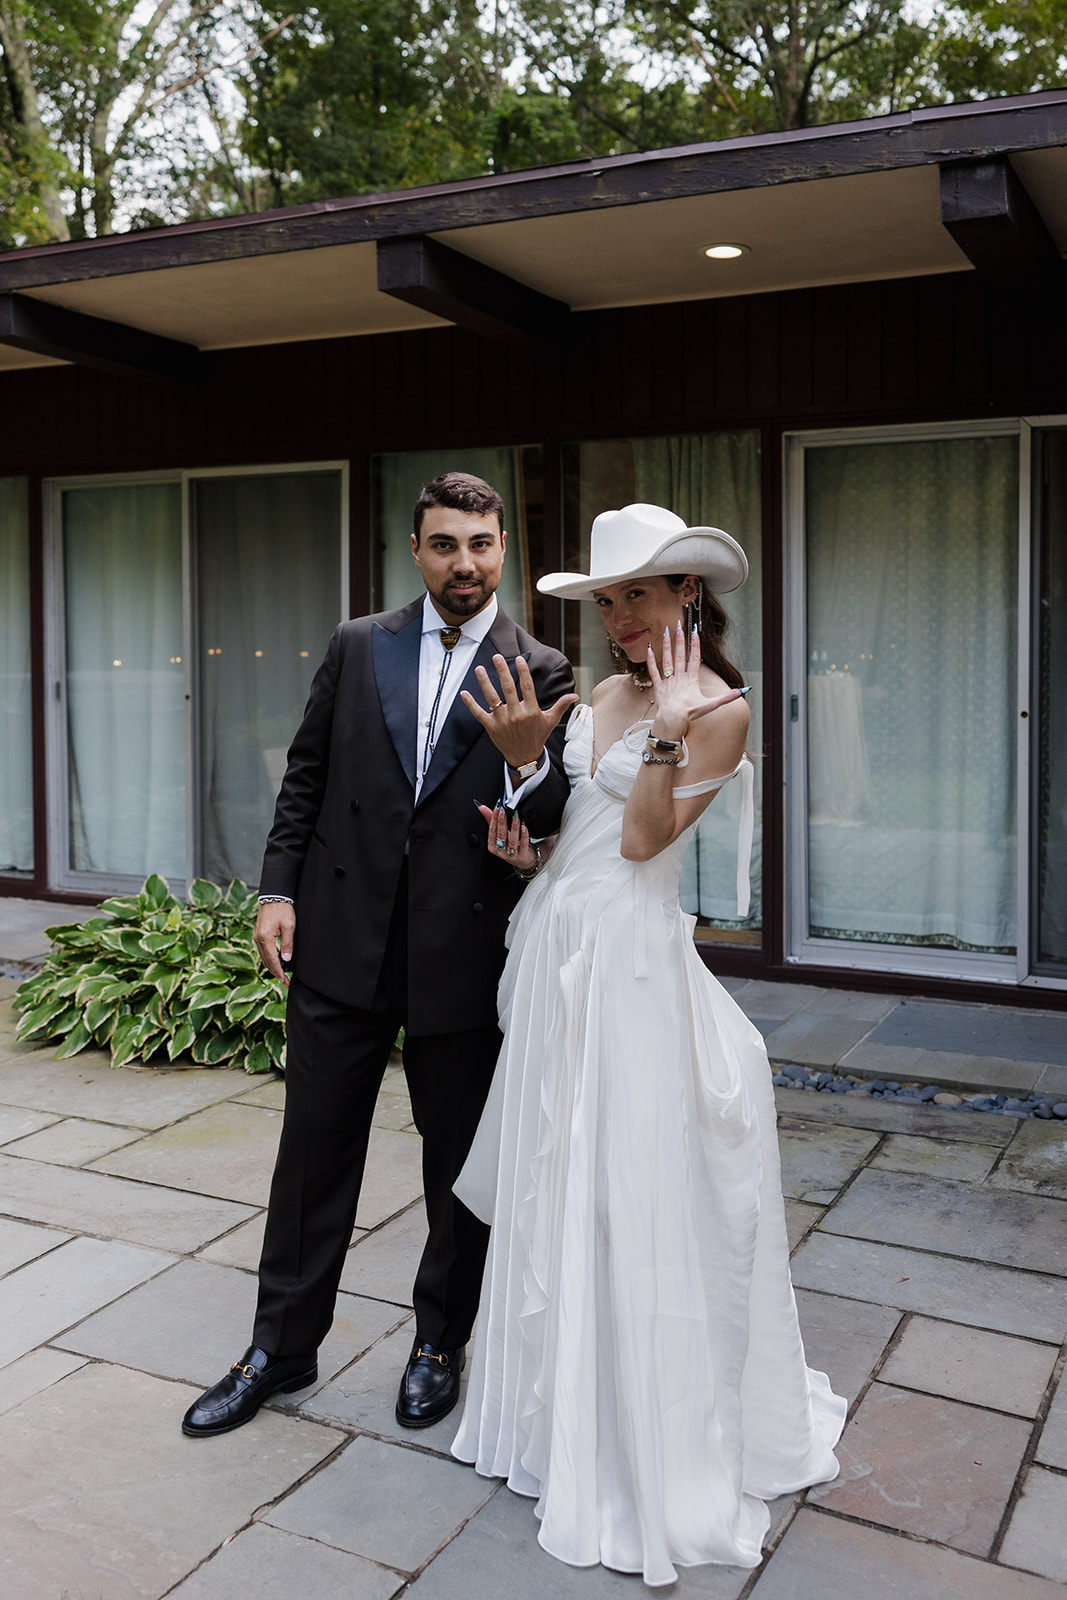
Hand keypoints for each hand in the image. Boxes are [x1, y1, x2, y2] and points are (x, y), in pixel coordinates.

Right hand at [254, 901, 294, 983]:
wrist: (274, 896)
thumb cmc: (283, 909)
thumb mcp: (289, 926)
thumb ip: (287, 944)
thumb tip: (286, 959)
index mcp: (265, 937)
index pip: (272, 960)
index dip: (279, 972)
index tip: (285, 980)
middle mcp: (258, 938)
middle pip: (266, 961)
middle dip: (275, 973)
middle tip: (284, 982)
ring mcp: (256, 936)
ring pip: (263, 957)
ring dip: (271, 967)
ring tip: (280, 976)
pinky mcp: (258, 934)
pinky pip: (262, 951)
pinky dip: (268, 959)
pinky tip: (274, 963)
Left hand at [461, 654, 577, 769]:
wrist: (524, 757)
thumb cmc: (537, 736)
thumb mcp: (550, 721)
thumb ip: (560, 705)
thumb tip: (575, 695)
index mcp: (531, 711)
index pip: (527, 687)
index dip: (523, 671)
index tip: (520, 658)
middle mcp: (516, 714)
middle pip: (508, 689)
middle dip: (502, 671)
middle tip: (497, 657)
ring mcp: (502, 721)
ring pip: (492, 698)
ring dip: (484, 683)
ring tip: (479, 669)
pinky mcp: (491, 727)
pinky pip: (479, 714)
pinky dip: (471, 704)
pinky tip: (464, 693)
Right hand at [477, 803, 537, 871]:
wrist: (522, 860)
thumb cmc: (510, 845)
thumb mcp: (499, 833)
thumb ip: (491, 819)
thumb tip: (482, 808)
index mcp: (492, 845)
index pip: (492, 830)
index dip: (494, 818)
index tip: (497, 808)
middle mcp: (501, 851)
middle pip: (501, 835)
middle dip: (502, 821)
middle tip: (504, 810)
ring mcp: (511, 855)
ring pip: (512, 840)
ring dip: (514, 827)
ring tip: (516, 817)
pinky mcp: (522, 857)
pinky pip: (523, 845)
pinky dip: (524, 835)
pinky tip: (524, 827)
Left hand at [647, 621, 745, 740]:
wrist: (672, 720)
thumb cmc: (691, 713)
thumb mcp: (711, 705)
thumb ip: (726, 697)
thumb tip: (742, 691)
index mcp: (691, 680)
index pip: (694, 659)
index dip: (695, 645)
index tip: (695, 632)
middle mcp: (679, 677)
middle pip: (680, 655)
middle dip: (680, 639)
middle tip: (678, 625)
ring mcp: (668, 681)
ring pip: (667, 660)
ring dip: (666, 645)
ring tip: (666, 631)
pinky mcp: (658, 686)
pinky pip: (653, 671)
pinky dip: (651, 660)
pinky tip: (649, 648)